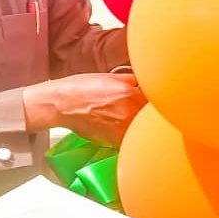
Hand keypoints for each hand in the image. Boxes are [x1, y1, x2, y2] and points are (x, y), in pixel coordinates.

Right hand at [23, 73, 145, 146]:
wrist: (62, 104)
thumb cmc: (81, 89)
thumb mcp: (109, 76)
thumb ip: (130, 80)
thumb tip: (143, 82)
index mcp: (131, 93)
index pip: (156, 101)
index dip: (155, 102)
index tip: (154, 102)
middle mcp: (130, 111)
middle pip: (151, 117)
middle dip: (148, 115)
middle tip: (138, 111)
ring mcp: (124, 128)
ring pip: (143, 129)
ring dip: (140, 126)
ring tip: (126, 120)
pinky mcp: (115, 141)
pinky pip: (131, 139)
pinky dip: (129, 136)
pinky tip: (118, 128)